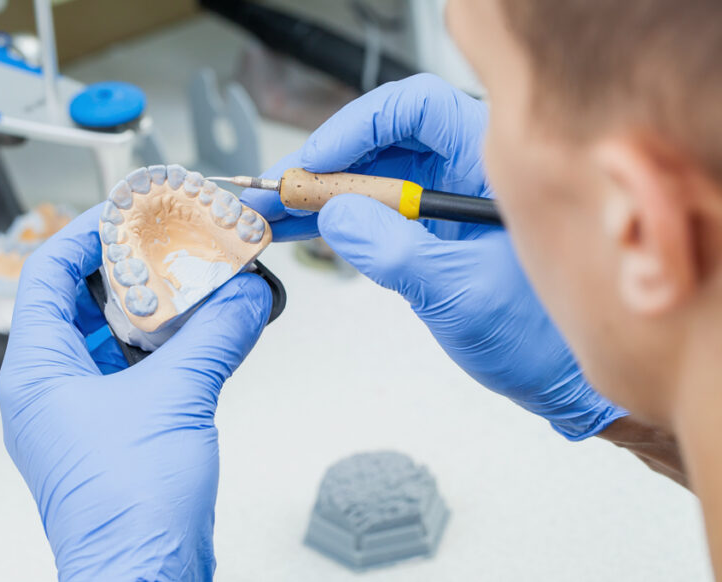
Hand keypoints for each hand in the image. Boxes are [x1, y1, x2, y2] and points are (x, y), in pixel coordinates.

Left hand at [0, 205, 271, 579]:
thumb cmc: (127, 510)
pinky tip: (202, 335)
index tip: (125, 212)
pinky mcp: (111, 435)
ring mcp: (78, 414)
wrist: (143, 577)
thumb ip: (215, 336)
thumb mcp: (177, 398)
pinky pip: (132, 374)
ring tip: (191, 282)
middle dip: (127, 270)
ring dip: (151, 311)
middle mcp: (49, 390)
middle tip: (169, 243)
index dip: (84, 233)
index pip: (47, 274)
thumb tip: (245, 296)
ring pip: (109, 338)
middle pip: (79, 302)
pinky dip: (165, 350)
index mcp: (36, 372)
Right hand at [243, 74, 625, 439]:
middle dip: (323, 166)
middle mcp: (466, 170)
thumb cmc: (541, 336)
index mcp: (493, 163)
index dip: (359, 127)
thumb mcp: (463, 295)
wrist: (558, 379)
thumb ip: (396, 252)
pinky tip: (296, 228)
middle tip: (276, 193)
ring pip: (369, 176)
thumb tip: (336, 216)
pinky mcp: (427, 230)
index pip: (417, 109)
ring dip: (318, 194)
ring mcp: (443, 200)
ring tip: (270, 213)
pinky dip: (332, 220)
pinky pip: (373, 211)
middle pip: (381, 141)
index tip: (317, 162)